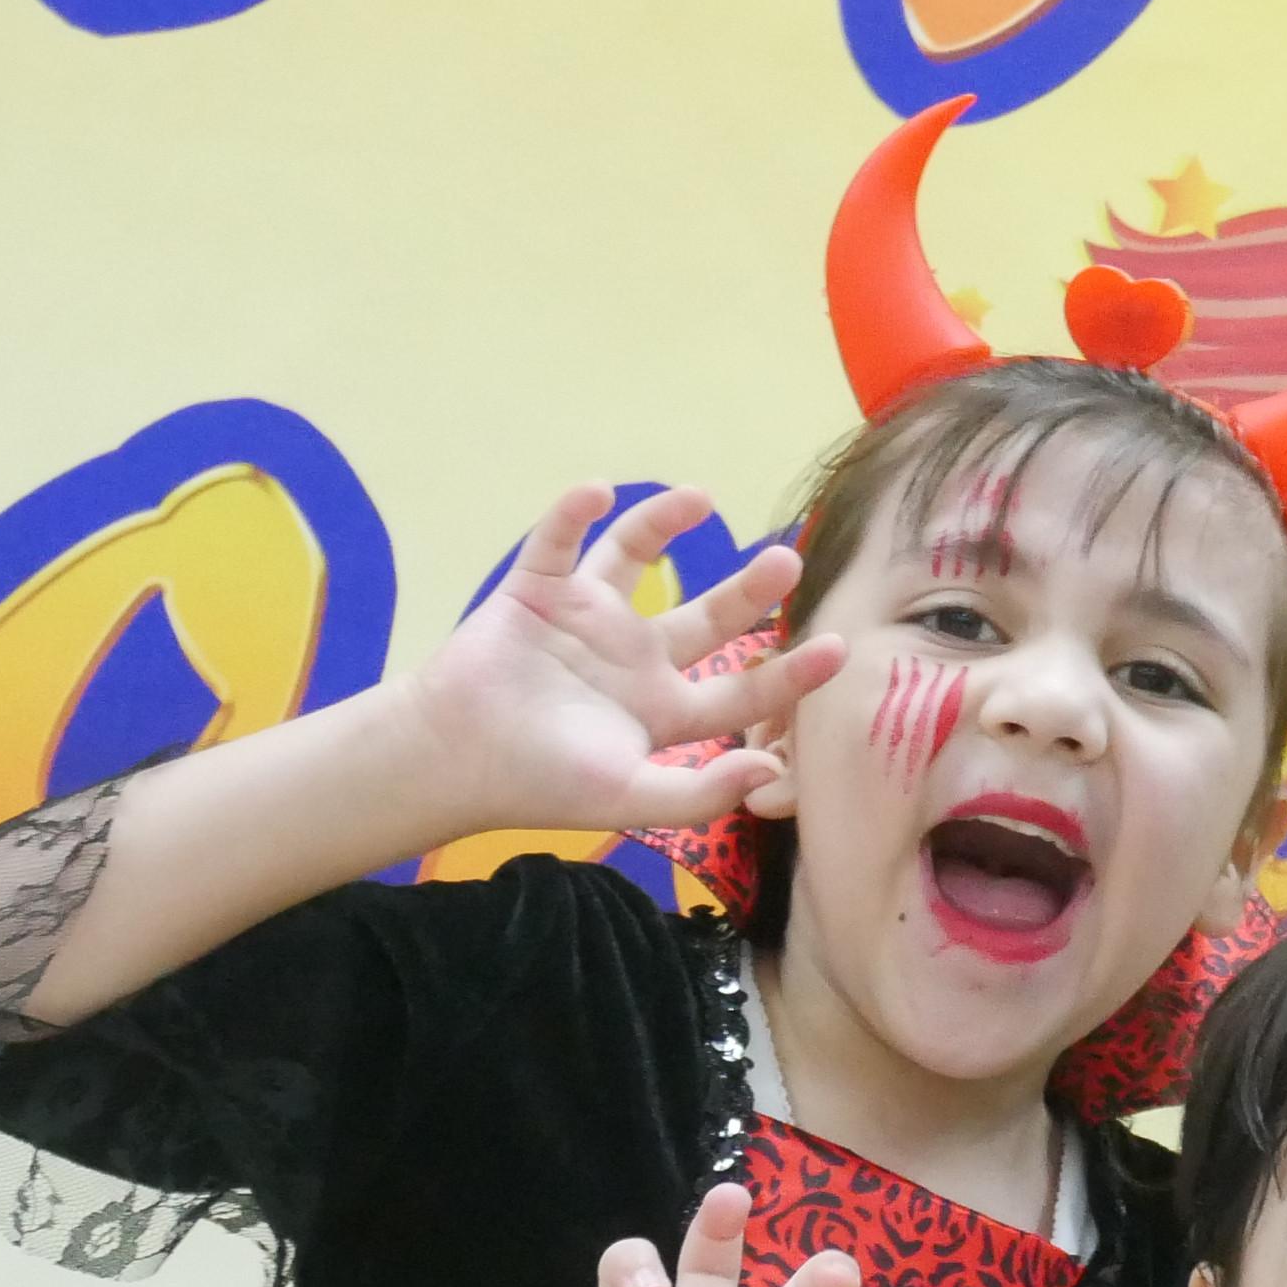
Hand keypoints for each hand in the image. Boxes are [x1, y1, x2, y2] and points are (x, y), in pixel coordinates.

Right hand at [402, 486, 845, 836]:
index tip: (837, 647)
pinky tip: (597, 491)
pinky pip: (557, 541)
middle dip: (748, 590)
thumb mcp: (629, 796)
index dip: (790, 674)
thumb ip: (700, 792)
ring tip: (699, 497)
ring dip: (663, 523)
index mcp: (664, 710)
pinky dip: (572, 513)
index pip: (742, 690)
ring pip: (634, 558)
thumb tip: (770, 770)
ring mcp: (585, 619)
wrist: (449, 760)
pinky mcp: (535, 591)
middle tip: (787, 559)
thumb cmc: (539, 784)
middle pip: (707, 617)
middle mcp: (634, 658)